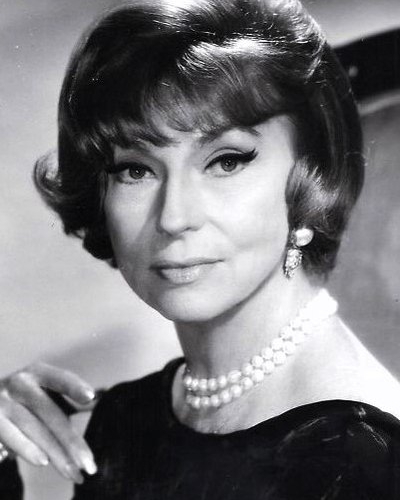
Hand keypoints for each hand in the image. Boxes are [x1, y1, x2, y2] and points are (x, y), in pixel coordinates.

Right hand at [0, 362, 97, 482]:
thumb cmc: (27, 401)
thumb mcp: (47, 393)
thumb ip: (72, 396)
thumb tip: (104, 396)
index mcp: (38, 373)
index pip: (59, 378)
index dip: (74, 387)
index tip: (91, 397)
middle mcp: (20, 384)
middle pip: (50, 412)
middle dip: (71, 441)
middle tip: (90, 464)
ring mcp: (3, 402)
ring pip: (34, 429)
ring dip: (56, 454)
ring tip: (74, 472)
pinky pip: (10, 437)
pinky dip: (26, 449)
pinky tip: (43, 462)